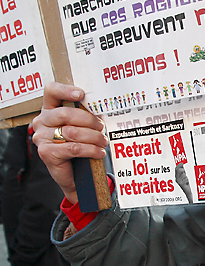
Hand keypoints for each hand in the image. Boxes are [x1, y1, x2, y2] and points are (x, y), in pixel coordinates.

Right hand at [32, 82, 107, 204]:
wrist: (74, 175)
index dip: (65, 90)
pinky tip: (98, 153)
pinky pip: (73, 148)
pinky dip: (90, 150)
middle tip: (101, 127)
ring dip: (93, 137)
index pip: (51, 91)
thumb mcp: (80, 126)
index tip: (81, 94)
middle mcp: (41, 122)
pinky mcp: (46, 153)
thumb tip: (99, 106)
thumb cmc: (79, 145)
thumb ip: (84, 114)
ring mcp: (42, 138)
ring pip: (72, 132)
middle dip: (89, 120)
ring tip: (102, 141)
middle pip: (65, 113)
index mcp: (49, 110)